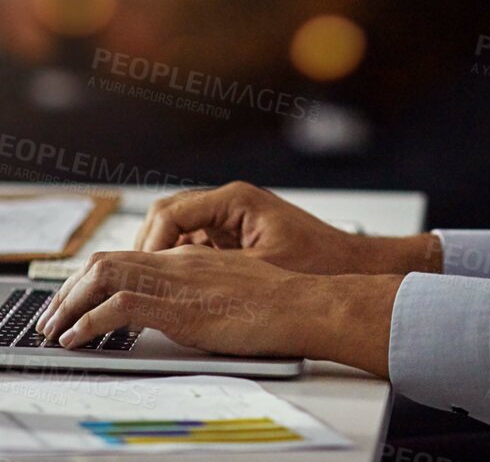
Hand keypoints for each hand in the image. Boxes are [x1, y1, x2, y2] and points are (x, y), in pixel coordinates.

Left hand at [34, 245, 400, 374]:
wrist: (304, 303)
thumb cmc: (281, 304)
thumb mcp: (233, 292)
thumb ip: (201, 295)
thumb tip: (179, 314)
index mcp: (190, 257)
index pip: (127, 256)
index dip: (91, 277)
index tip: (73, 300)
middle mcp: (177, 261)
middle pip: (105, 260)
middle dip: (67, 289)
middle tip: (47, 317)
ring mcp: (176, 280)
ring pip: (102, 276)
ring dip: (67, 303)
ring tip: (50, 328)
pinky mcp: (178, 305)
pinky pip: (117, 306)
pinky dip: (86, 322)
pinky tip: (74, 338)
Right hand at [134, 180, 439, 275]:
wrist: (353, 267)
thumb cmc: (318, 263)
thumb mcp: (261, 269)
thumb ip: (213, 269)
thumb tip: (169, 276)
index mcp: (235, 200)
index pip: (171, 213)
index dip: (150, 244)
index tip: (143, 271)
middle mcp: (229, 203)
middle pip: (168, 217)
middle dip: (147, 247)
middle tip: (136, 279)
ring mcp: (231, 219)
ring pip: (177, 231)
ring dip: (160, 256)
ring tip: (149, 287)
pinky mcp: (234, 237)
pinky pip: (194, 244)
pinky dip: (178, 262)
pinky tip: (173, 289)